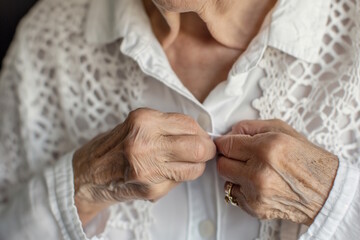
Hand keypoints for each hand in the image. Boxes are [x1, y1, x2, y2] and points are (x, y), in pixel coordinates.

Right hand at [73, 108, 215, 224]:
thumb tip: (199, 133)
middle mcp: (145, 144)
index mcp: (144, 121)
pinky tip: (164, 172)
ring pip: (194, 168)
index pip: (189, 125)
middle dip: (207, 149)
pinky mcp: (151, 190)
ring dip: (196, 165)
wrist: (90, 174)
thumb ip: (167, 125)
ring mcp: (148, 170)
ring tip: (186, 162)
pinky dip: (178, 177)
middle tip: (205, 150)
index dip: (201, 132)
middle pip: (198, 148)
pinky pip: (179, 182)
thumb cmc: (115, 146)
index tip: (202, 136)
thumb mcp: (137, 124)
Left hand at [215, 119, 338, 224]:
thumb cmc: (306, 159)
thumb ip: (250, 127)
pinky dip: (242, 188)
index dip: (226, 143)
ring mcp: (256, 192)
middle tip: (242, 156)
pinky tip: (258, 183)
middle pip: (222, 163)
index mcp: (266, 148)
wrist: (326, 191)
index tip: (229, 143)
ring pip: (226, 179)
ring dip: (235, 173)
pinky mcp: (256, 208)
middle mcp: (259, 172)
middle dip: (229, 158)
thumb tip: (230, 132)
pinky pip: (234, 194)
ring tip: (254, 170)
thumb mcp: (282, 129)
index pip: (226, 144)